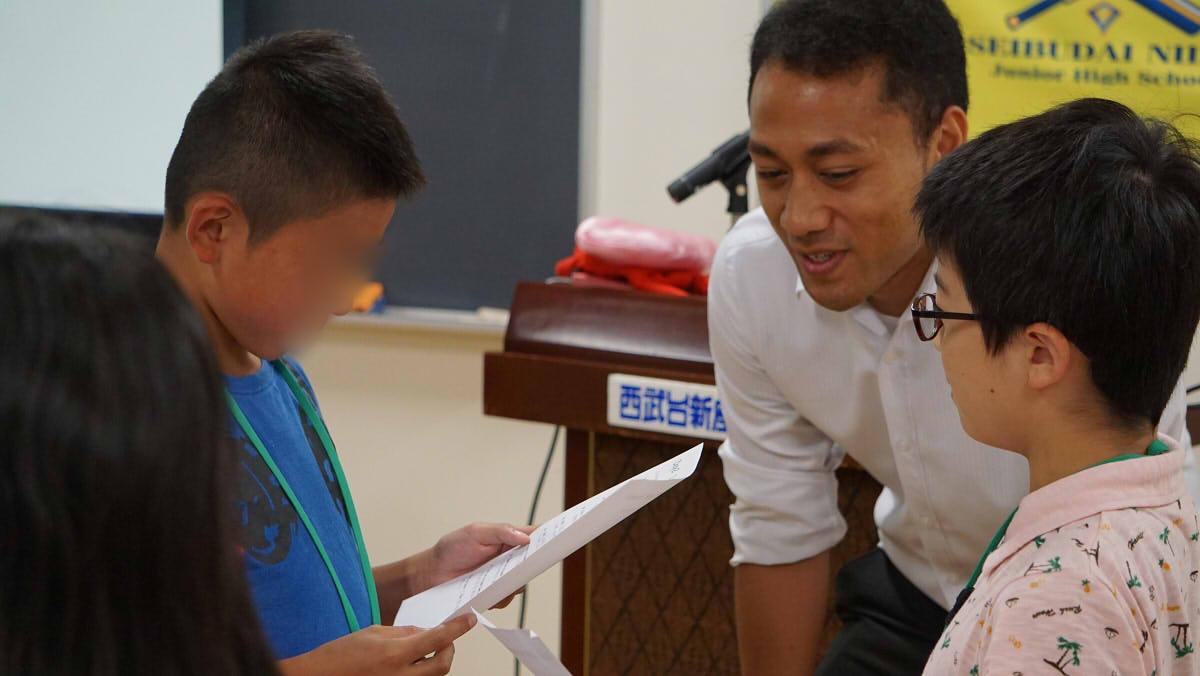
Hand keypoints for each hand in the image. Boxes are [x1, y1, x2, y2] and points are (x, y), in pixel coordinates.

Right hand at [279, 614, 475, 675]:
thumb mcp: (373, 632)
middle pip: (443, 664)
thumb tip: (425, 632)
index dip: (457, 628)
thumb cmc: (340, 654)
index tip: (468, 620)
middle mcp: (401, 675)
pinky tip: (412, 662)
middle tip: (444, 638)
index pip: (437, 638)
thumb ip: (404, 632)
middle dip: (449, 649)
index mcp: (395, 654)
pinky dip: (421, 671)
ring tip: (424, 650)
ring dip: (435, 661)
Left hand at [427, 522, 536, 588]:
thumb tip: (526, 538)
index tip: (560, 535)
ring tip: (499, 579)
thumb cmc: (452, 548)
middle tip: (534, 562)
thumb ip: (501, 532)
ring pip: (521, 583)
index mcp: (506, 539)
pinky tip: (486, 592)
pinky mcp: (493, 595)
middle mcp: (508, 559)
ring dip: (514, 582)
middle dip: (536, 562)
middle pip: (531, 561)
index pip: (532, 535)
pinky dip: (500, 596)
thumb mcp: (475, 532)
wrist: (431, 574)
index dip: (547, 535)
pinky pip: (506, 598)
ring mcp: (501, 578)